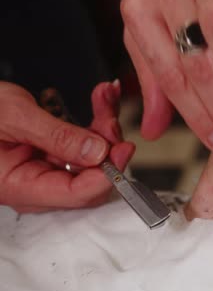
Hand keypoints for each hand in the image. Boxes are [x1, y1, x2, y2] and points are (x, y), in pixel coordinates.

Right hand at [0, 82, 134, 212]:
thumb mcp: (14, 115)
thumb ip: (56, 136)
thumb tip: (97, 153)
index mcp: (18, 185)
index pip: (75, 194)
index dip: (105, 175)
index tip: (121, 150)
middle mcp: (35, 183)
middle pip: (90, 177)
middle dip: (107, 146)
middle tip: (110, 118)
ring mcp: (45, 169)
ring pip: (91, 158)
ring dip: (103, 126)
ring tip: (104, 97)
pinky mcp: (51, 154)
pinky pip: (82, 143)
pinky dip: (94, 120)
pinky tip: (100, 98)